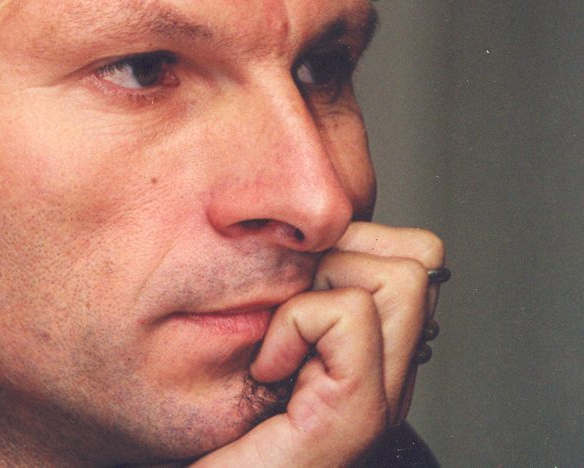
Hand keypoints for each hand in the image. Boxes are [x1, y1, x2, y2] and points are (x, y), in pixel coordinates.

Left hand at [193, 223, 444, 466]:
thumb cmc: (219, 415)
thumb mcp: (263, 324)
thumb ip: (296, 281)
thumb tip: (306, 223)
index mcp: (377, 349)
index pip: (414, 252)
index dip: (352, 239)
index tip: (296, 281)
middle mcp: (395, 374)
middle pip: (421, 255)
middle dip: (342, 254)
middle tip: (290, 308)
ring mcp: (383, 398)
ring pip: (401, 276)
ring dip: (319, 287)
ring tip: (280, 338)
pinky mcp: (356, 415)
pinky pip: (351, 313)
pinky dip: (295, 322)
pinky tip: (268, 367)